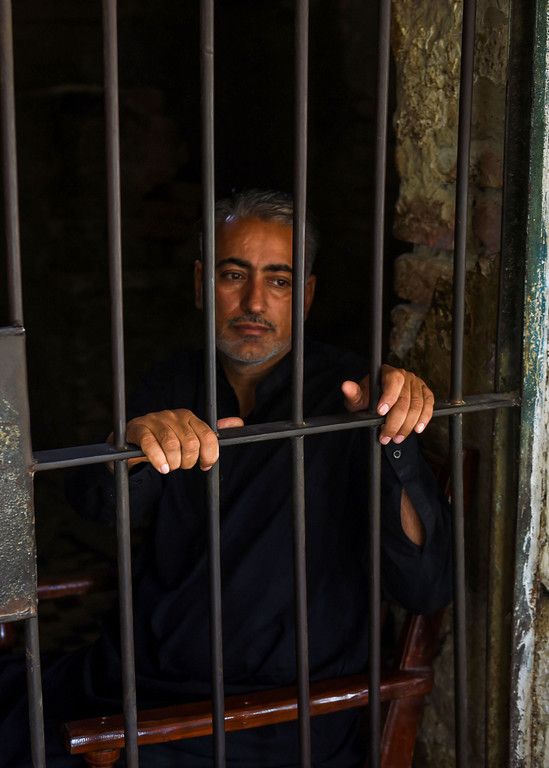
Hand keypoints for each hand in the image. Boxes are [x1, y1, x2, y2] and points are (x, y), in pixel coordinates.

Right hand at [109, 410, 243, 472]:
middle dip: (188, 462)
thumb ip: (211, 433)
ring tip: (169, 467)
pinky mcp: (139, 428)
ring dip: (173, 463)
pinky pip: (151, 445)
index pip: (208, 436)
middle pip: (191, 444)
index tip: (205, 465)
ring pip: (172, 446)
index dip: (210, 455)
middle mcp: (174, 416)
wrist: (134, 438)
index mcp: (189, 417)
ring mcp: (156, 420)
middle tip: (181, 465)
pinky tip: (161, 468)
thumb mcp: (189, 435)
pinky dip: (158, 459)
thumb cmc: (166, 439)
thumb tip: (239, 422)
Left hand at [341, 365, 433, 444]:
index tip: (380, 412)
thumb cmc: (368, 398)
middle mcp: (405, 376)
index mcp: (388, 372)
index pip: (393, 381)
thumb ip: (353, 394)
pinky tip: (417, 429)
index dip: (389, 396)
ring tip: (397, 438)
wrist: (380, 401)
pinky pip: (428, 406)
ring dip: (407, 425)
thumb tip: (346, 386)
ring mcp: (417, 384)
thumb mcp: (358, 398)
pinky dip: (424, 419)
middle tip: (386, 436)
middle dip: (395, 421)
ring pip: (417, 406)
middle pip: (405, 399)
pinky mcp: (425, 394)